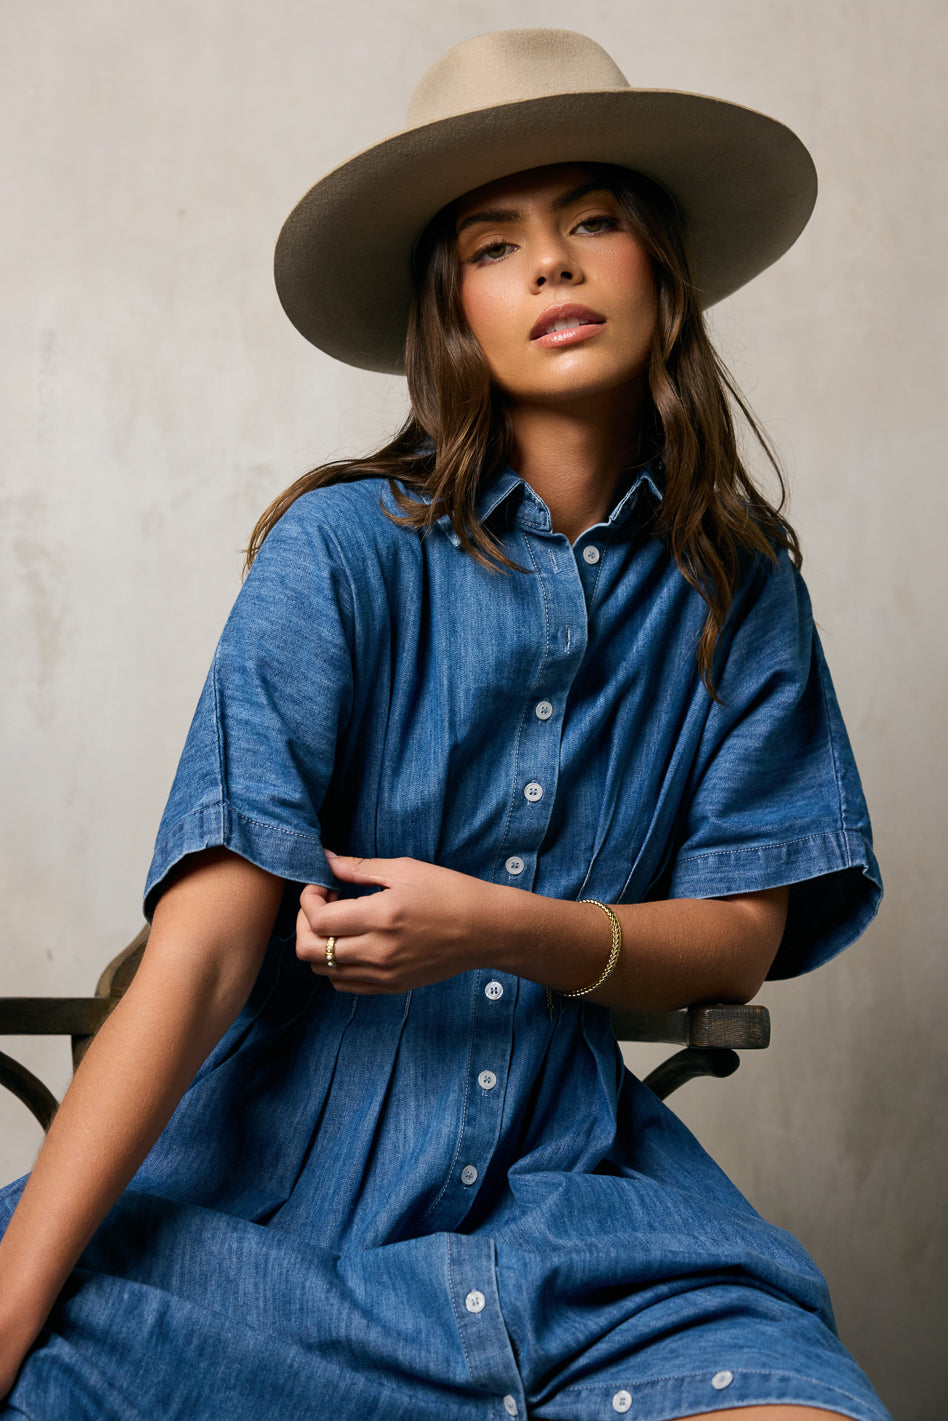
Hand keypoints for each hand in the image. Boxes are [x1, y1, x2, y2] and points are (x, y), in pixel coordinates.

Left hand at [297, 853, 501, 992]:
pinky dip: (334, 965)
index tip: (322, 886)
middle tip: (321, 904)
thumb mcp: (405, 870)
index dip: (307, 900)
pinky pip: (344, 984)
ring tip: (337, 923)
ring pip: (322, 970)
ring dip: (318, 944)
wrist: (487, 930)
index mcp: (381, 917)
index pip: (317, 920)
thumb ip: (359, 868)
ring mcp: (384, 974)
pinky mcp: (391, 986)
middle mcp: (378, 951)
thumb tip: (326, 859)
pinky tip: (350, 943)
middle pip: (310, 951)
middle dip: (303, 923)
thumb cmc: (450, 892)